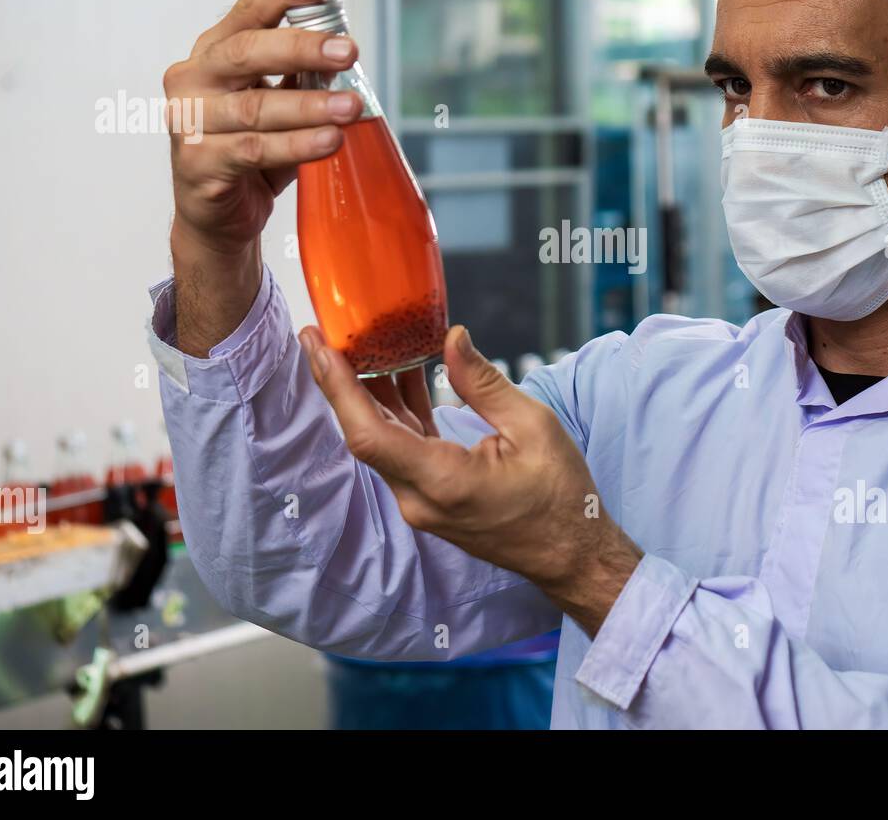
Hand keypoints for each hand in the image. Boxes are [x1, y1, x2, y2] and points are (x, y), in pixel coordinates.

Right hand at [163, 0, 365, 354]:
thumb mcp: (276, 103)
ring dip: (308, 105)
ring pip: (254, 107)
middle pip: (246, 52)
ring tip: (353, 107)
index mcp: (212, 54)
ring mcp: (188, 122)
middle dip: (301, 46)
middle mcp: (192, 80)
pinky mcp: (196, 164)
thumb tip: (342, 44)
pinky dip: (296, 145)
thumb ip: (298, 74)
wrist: (218, 218)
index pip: (246, 12)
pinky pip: (252, 150)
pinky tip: (329, 141)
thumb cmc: (251, 151)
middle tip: (349, 50)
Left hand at [300, 324, 643, 635]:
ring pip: (381, 440)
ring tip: (362, 345)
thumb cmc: (561, 496)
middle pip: (364, 433)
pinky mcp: (430, 499)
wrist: (571, 554)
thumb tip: (452, 339)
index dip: (337, 388)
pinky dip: (397, 413)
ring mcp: (421, 503)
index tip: (317, 347)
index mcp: (443, 481)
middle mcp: (419, 499)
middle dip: (340, 381)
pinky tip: (402, 377)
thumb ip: (484, 383)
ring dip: (370, 394)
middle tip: (322, 333)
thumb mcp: (533, 426)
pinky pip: (402, 451)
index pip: (368, 433)